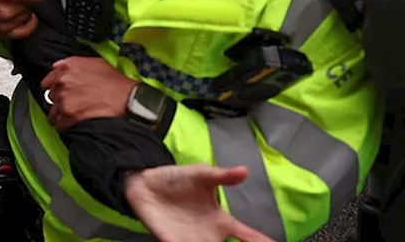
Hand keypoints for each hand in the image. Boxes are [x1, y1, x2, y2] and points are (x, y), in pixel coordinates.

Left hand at [41, 56, 137, 129]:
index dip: (54, 87)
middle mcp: (62, 81)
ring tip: (71, 116)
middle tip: (70, 104)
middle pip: (51, 95)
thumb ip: (73, 66)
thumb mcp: (94, 63)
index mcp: (67, 66)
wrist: (127, 98)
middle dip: (59, 100)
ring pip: (52, 111)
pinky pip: (58, 123)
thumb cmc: (115, 82)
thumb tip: (63, 69)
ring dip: (60, 114)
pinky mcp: (68, 115)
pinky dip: (64, 125)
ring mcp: (64, 98)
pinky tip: (72, 123)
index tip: (57, 92)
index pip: (48, 79)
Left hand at [124, 165, 275, 241]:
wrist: (143, 182)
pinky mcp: (170, 241)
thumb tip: (245, 170)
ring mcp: (190, 240)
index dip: (261, 241)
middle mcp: (208, 236)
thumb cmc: (176, 179)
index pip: (247, 236)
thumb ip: (222, 176)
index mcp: (220, 221)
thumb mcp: (201, 174)